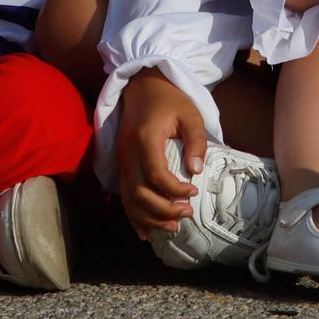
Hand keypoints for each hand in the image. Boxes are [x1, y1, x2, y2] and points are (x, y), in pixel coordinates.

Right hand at [116, 69, 205, 236]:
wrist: (142, 86)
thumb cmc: (170, 100)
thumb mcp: (191, 114)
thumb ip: (196, 140)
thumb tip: (196, 171)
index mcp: (145, 138)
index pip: (156, 174)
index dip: (175, 190)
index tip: (193, 192)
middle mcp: (128, 152)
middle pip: (140, 192)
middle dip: (164, 210)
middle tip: (187, 213)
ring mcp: (122, 160)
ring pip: (129, 199)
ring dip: (149, 218)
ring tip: (173, 226)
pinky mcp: (121, 165)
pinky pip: (123, 196)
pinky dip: (133, 217)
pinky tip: (146, 232)